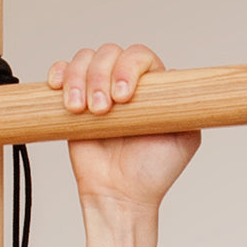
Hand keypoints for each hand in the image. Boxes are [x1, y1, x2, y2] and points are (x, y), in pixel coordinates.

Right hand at [47, 44, 200, 208]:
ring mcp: (99, 89)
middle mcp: (126, 84)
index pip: (141, 57)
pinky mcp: (74, 100)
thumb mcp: (185, 139)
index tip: (124, 98)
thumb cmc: (153, 170)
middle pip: (110, 53)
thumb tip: (182, 79)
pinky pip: (63, 70)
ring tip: (81, 110)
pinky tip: (58, 89)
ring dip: (79, 80)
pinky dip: (59, 73)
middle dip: (101, 77)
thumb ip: (187, 109)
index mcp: (154, 89)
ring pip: (85, 58)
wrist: (120, 193)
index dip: (129, 68)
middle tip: (103, 110)